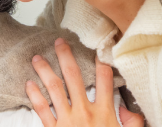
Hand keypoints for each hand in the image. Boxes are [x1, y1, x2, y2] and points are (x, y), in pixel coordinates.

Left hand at [28, 39, 143, 126]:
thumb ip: (133, 123)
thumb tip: (130, 109)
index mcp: (104, 112)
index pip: (104, 79)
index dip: (102, 61)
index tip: (99, 47)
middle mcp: (84, 112)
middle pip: (74, 77)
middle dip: (66, 57)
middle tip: (58, 42)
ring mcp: (67, 121)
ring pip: (54, 89)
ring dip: (44, 71)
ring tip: (36, 58)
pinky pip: (42, 110)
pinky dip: (34, 96)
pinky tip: (28, 84)